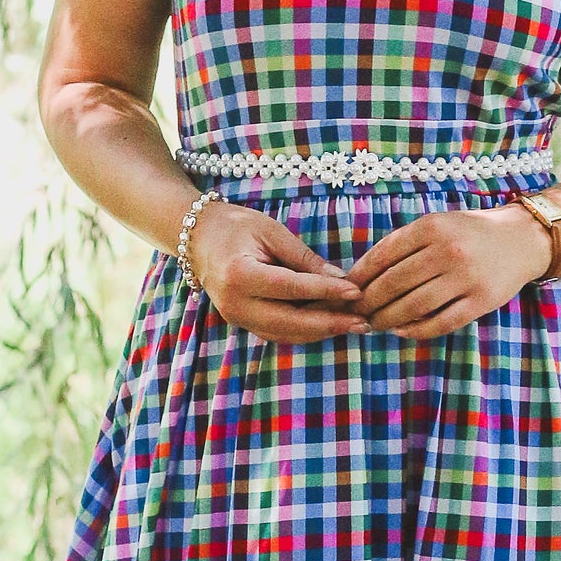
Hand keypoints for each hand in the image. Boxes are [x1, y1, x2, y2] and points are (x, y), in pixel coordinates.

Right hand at [187, 201, 370, 341]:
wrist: (198, 237)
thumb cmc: (235, 226)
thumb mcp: (272, 232)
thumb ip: (305, 259)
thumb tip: (341, 280)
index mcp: (239, 275)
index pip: (291, 288)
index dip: (326, 292)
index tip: (356, 291)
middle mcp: (235, 303)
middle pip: (289, 322)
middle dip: (329, 323)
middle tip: (363, 322)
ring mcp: (236, 318)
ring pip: (285, 333)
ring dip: (321, 331)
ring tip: (354, 325)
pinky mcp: (242, 323)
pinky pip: (278, 333)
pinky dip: (305, 331)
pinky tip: (330, 324)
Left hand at [349, 203, 554, 338]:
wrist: (521, 241)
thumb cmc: (468, 234)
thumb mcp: (437, 225)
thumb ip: (403, 244)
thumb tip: (361, 274)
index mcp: (433, 226)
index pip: (385, 254)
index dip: (361, 275)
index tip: (347, 289)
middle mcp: (449, 250)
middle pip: (395, 283)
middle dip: (370, 301)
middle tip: (357, 311)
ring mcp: (466, 277)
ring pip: (414, 306)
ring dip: (388, 319)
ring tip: (376, 323)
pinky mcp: (482, 301)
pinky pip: (441, 322)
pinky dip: (417, 330)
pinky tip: (402, 331)